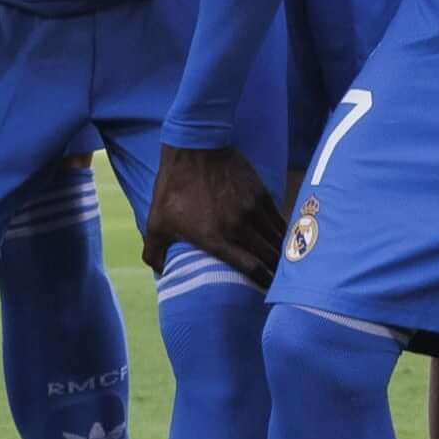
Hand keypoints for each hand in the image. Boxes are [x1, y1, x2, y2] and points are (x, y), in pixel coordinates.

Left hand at [144, 143, 283, 286]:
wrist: (195, 147)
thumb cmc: (173, 187)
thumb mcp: (156, 222)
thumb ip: (154, 252)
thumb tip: (159, 272)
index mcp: (215, 239)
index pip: (251, 269)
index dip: (263, 282)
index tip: (266, 290)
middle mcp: (239, 227)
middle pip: (270, 257)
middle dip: (276, 272)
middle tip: (279, 281)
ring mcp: (253, 210)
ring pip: (277, 239)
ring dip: (282, 253)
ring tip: (284, 264)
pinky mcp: (260, 194)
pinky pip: (278, 220)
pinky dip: (281, 232)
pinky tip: (282, 239)